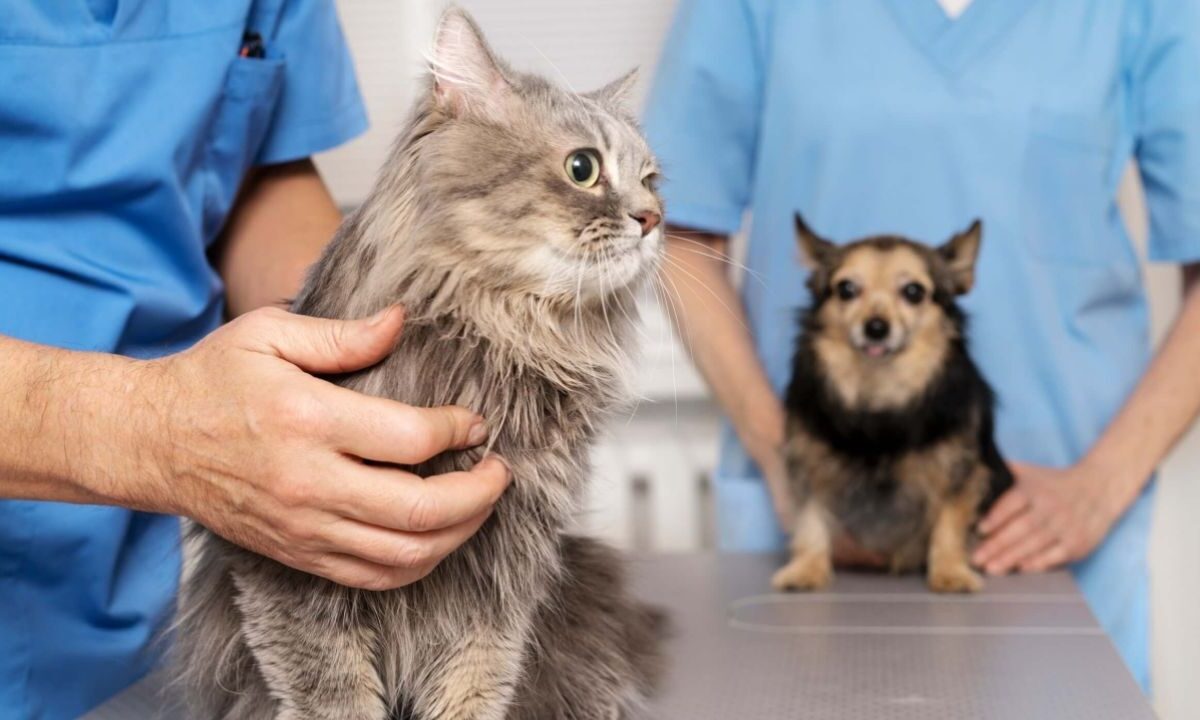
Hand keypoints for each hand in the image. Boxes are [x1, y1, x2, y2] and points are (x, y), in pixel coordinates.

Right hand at [114, 306, 510, 589]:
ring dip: (459, 534)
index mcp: (309, 419)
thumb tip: (402, 321)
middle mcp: (310, 482)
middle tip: (500, 471)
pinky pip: (373, 577)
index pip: (411, 439)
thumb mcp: (269, 335)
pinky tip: (438, 538)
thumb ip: (342, 334)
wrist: (152, 442)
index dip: (459, 431)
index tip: (475, 422)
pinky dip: (418, 563)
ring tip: (480, 504)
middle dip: (479, 494)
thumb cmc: (213, 380)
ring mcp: (304, 526)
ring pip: (404, 555)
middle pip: (421, 510)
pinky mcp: (298, 553)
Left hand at [972, 461, 1123, 574]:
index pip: (1011, 504)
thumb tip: (975, 468)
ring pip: (1035, 545)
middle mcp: (1050, 507)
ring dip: (1011, 558)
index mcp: (1035, 489)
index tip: (979, 530)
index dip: (995, 518)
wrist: (1100, 488)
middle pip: (1020, 529)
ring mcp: (1066, 526)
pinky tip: (1021, 568)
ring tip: (992, 568)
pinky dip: (1038, 563)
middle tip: (977, 559)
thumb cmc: (1055, 483)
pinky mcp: (1078, 542)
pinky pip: (1055, 556)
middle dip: (996, 545)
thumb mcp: (1032, 472)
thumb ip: (1005, 473)